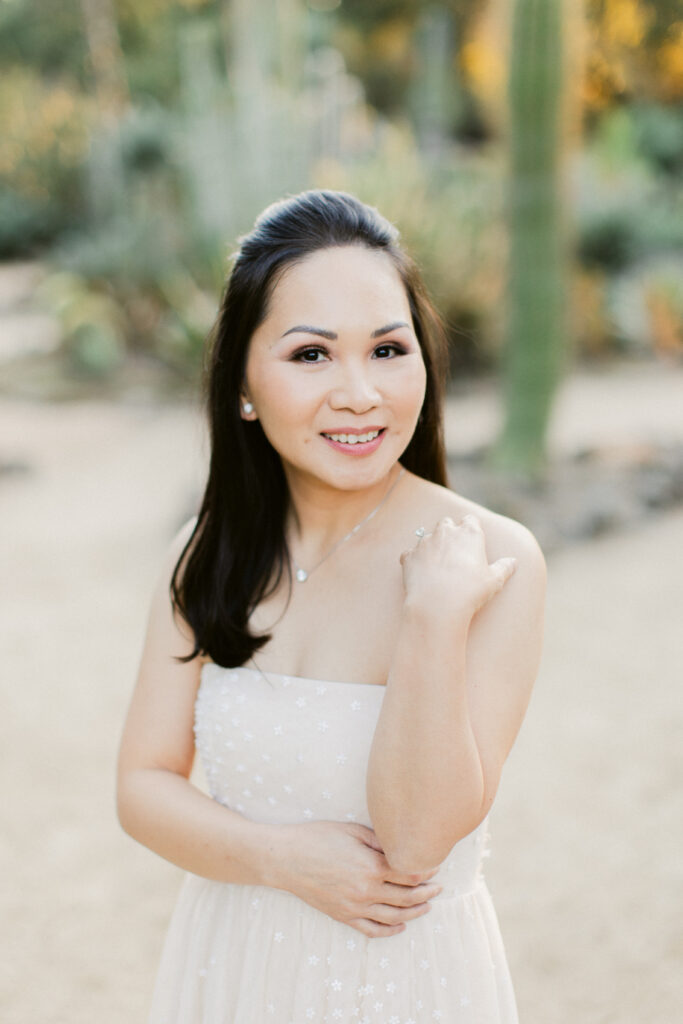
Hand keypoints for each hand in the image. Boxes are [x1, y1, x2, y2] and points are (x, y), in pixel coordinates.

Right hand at [272, 820, 441, 937]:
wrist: (286, 859)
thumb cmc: (318, 838)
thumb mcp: (352, 831)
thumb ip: (379, 841)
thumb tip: (401, 847)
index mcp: (371, 866)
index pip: (409, 873)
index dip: (426, 870)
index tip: (436, 865)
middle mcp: (366, 890)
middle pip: (407, 897)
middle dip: (427, 893)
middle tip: (439, 888)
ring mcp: (355, 907)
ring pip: (394, 917)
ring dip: (415, 913)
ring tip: (427, 906)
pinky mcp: (344, 916)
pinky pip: (372, 930)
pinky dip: (390, 931)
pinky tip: (401, 926)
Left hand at [400, 514, 516, 617]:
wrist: (437, 605)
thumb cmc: (470, 592)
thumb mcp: (494, 581)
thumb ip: (504, 568)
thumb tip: (513, 562)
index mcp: (469, 533)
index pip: (470, 520)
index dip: (471, 528)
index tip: (472, 539)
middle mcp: (445, 532)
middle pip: (446, 523)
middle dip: (449, 533)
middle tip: (454, 551)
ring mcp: (424, 542)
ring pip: (427, 536)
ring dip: (431, 546)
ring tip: (436, 566)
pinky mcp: (409, 556)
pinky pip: (410, 554)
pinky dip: (414, 560)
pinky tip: (420, 573)